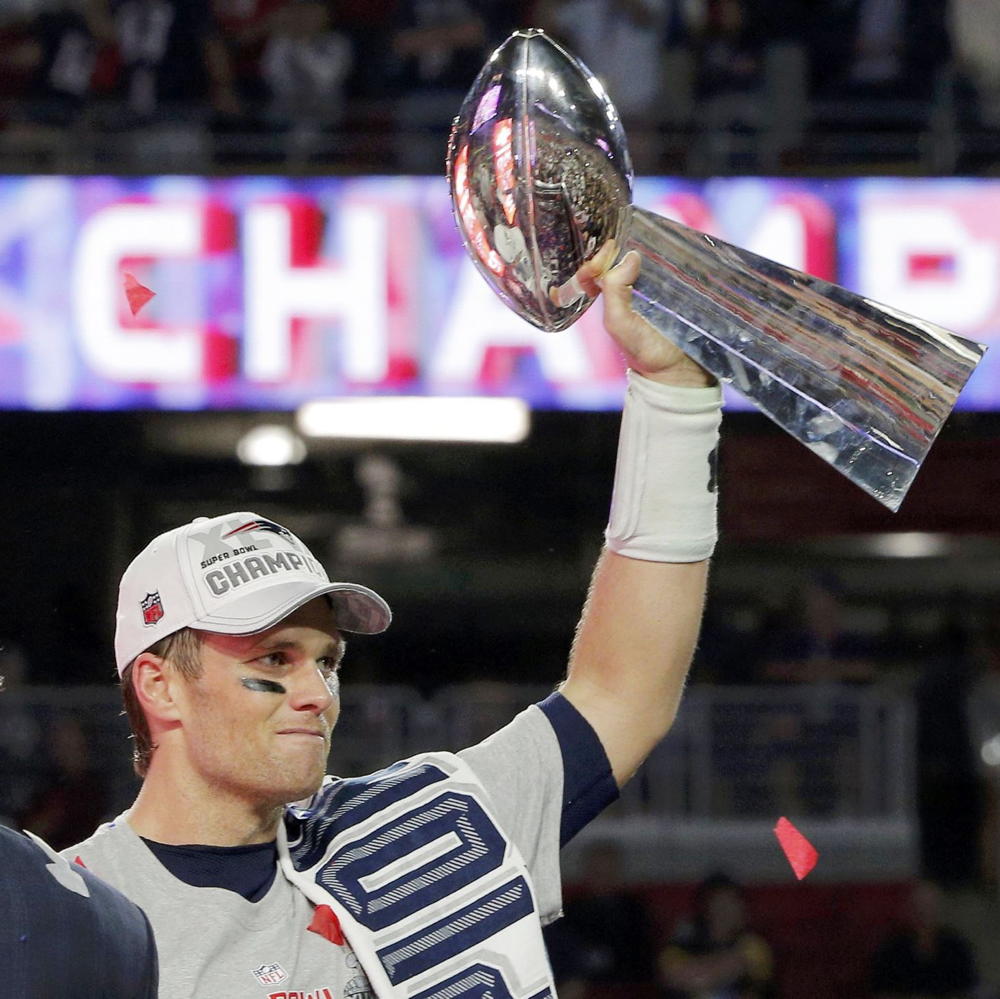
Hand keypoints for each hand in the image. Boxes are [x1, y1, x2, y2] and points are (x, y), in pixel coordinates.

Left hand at [578, 240, 715, 388]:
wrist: (680, 372)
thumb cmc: (644, 351)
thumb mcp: (619, 323)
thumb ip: (614, 292)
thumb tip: (629, 256)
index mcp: (617, 294)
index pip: (606, 262)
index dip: (606, 249)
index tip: (613, 242)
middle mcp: (639, 286)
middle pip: (633, 253)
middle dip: (633, 239)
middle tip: (636, 228)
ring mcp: (664, 287)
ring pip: (659, 257)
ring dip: (660, 246)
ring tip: (660, 234)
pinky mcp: (686, 290)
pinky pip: (683, 267)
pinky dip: (683, 257)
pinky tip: (681, 248)